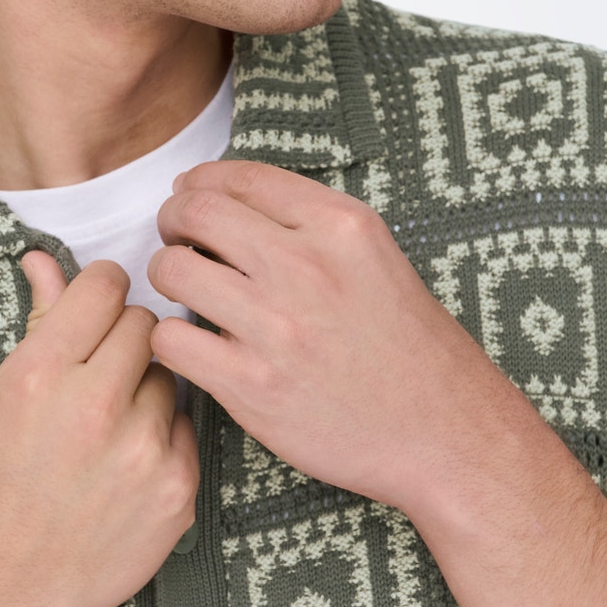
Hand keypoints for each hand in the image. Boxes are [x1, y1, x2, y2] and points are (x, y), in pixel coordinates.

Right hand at [0, 253, 200, 606]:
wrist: (8, 590)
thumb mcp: (3, 400)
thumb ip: (40, 324)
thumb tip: (44, 259)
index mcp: (40, 375)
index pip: (105, 286)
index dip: (102, 294)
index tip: (97, 313)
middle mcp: (93, 407)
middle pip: (145, 324)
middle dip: (125, 339)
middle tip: (100, 373)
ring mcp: (142, 450)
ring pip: (169, 373)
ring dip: (146, 387)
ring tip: (109, 426)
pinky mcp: (178, 487)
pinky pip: (186, 425)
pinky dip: (162, 437)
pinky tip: (127, 464)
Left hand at [147, 161, 492, 510]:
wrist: (442, 430)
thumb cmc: (407, 343)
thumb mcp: (375, 254)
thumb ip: (308, 222)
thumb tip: (225, 197)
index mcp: (339, 225)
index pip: (238, 176)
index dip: (199, 183)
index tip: (190, 198)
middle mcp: (305, 267)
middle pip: (194, 212)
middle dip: (172, 221)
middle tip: (175, 240)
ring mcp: (276, 328)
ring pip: (172, 271)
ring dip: (165, 275)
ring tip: (183, 290)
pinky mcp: (252, 387)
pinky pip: (171, 341)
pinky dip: (169, 338)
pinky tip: (191, 342)